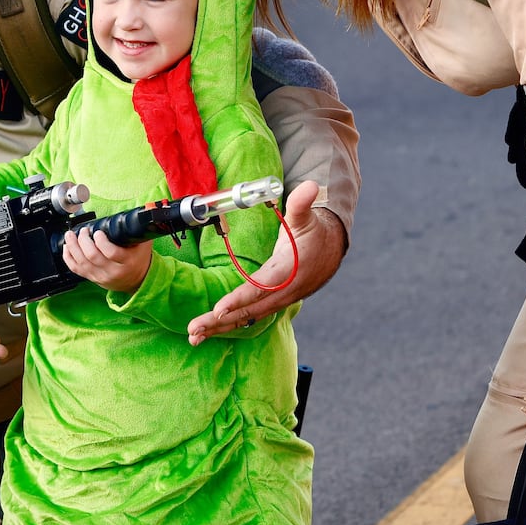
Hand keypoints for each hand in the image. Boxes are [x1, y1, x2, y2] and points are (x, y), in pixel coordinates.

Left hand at [62, 226, 152, 293]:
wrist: (136, 280)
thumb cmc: (138, 259)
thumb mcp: (143, 244)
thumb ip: (138, 231)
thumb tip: (134, 215)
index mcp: (127, 262)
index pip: (111, 253)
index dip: (102, 242)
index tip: (98, 232)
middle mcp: (113, 271)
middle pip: (93, 257)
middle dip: (84, 241)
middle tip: (83, 231)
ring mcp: (101, 276)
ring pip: (82, 263)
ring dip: (73, 247)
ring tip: (70, 235)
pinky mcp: (92, 278)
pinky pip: (76, 269)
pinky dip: (68, 258)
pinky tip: (67, 247)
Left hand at [187, 181, 343, 344]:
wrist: (332, 250)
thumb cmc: (315, 231)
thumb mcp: (306, 217)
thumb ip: (302, 204)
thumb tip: (310, 187)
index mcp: (288, 271)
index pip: (260, 288)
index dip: (239, 299)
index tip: (219, 309)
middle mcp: (283, 291)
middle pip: (248, 310)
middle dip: (219, 321)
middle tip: (193, 330)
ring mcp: (279, 299)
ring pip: (247, 318)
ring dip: (220, 328)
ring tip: (194, 337)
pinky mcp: (275, 302)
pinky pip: (251, 317)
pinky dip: (231, 324)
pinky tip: (212, 331)